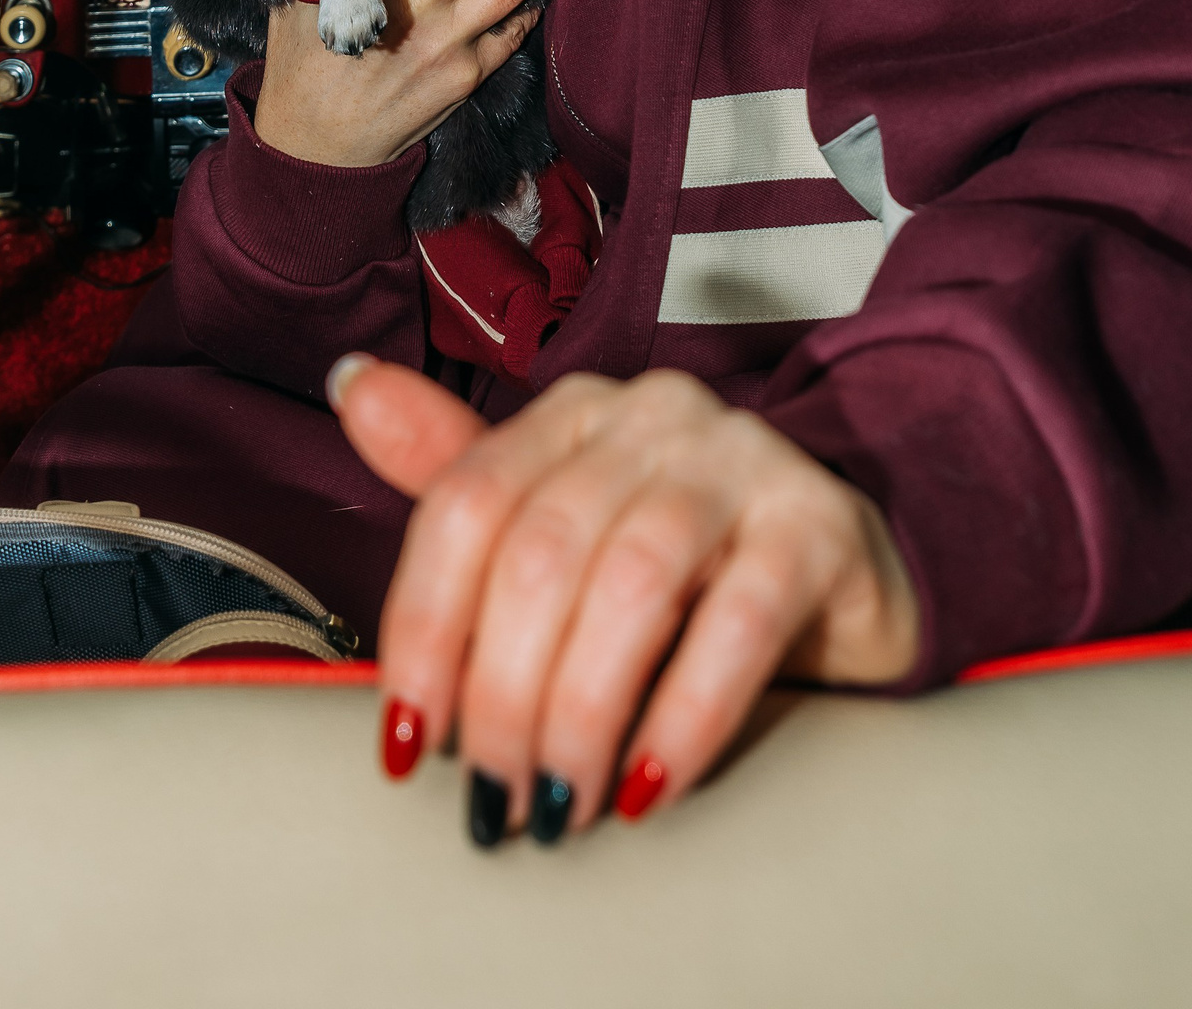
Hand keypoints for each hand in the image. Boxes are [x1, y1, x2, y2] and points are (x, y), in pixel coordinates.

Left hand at [329, 355, 918, 837]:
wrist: (840, 569)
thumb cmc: (678, 562)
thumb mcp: (561, 522)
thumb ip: (458, 475)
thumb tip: (351, 387)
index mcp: (571, 410)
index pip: (467, 503)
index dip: (424, 627)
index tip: (408, 741)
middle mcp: (650, 414)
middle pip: (541, 549)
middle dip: (503, 693)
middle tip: (494, 799)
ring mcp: (740, 458)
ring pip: (632, 580)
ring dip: (581, 710)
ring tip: (561, 804)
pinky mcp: (817, 522)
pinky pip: (740, 621)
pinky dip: (684, 714)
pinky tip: (650, 783)